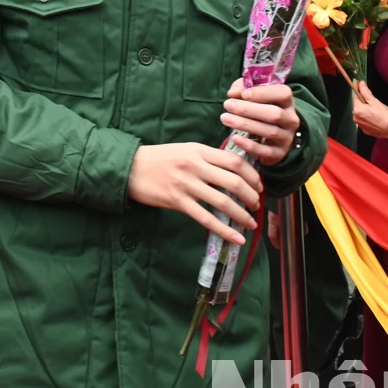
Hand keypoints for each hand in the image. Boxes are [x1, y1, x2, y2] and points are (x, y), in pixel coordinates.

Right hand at [125, 142, 261, 245]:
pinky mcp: (177, 201)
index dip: (252, 176)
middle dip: (252, 196)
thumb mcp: (184, 150)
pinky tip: (237, 237)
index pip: (235, 161)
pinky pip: (206, 218)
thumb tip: (232, 171)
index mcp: (198, 150)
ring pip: (223, 201)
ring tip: (251, 222)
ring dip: (242, 214)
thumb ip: (206, 158)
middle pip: (234, 181)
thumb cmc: (158, 159)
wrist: (128, 168)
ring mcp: (186, 184)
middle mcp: (194, 166)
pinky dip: (225, 230)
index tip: (258, 186)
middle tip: (257, 205)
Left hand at [220, 80, 299, 166]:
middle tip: (227, 105)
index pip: (283, 93)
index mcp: (287, 102)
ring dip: (245, 124)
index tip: (243, 94)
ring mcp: (287, 137)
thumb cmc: (259, 110)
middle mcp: (291, 120)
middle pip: (274, 114)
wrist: (269, 139)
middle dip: (248, 109)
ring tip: (224, 118)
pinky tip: (235, 138)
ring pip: (270, 131)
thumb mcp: (253, 95)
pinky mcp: (279, 153)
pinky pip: (265, 151)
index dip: (262, 93)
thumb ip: (242, 89)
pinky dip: (249, 145)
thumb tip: (233, 93)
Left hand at [351, 79, 387, 139]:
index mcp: (357, 110)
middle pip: (357, 107)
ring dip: (365, 112)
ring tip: (375, 112)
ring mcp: (360, 125)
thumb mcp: (375, 101)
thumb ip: (366, 92)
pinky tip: (375, 119)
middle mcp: (355, 118)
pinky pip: (365, 122)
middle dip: (363, 104)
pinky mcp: (365, 130)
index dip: (360, 93)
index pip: (355, 98)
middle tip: (373, 104)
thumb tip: (360, 84)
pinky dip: (368, 119)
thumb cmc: (384, 115)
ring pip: (361, 114)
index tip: (363, 90)